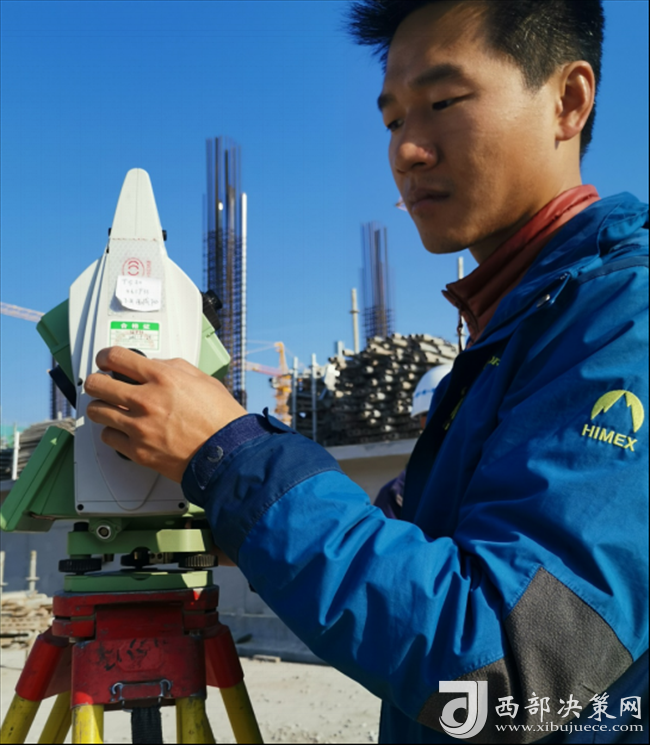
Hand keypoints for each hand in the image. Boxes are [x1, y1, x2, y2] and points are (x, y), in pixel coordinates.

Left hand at [84, 347, 246, 482]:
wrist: (228, 453)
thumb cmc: (221, 419)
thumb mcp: (203, 380)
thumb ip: (173, 368)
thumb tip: (154, 365)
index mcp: (163, 378)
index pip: (116, 357)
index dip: (105, 356)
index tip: (105, 360)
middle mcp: (147, 400)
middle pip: (97, 384)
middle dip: (97, 382)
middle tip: (101, 384)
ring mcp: (139, 427)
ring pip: (97, 412)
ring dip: (102, 408)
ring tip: (110, 409)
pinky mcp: (138, 450)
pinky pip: (108, 438)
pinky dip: (113, 433)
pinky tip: (122, 430)